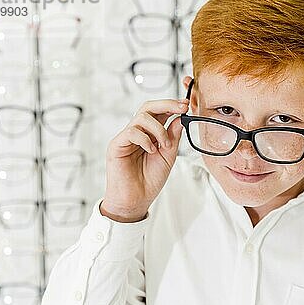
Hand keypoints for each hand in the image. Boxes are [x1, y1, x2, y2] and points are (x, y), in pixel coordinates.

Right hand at [101, 99, 188, 221]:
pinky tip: (151, 150)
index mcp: (150, 134)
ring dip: (159, 129)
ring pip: (141, 117)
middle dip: (167, 104)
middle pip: (148, 107)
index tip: (186, 105)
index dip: (172, 105)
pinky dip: (145, 139)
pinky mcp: (116, 145)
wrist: (136, 200)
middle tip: (181, 108)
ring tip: (164, 146)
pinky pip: (131, 132)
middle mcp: (137, 133)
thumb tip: (181, 119)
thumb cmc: (149, 180)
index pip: (159, 112)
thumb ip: (173, 138)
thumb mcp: (168, 156)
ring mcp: (126, 138)